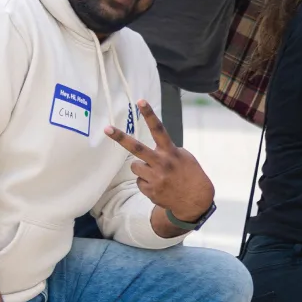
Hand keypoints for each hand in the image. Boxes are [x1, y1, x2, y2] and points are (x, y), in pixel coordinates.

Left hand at [104, 100, 214, 225]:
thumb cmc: (190, 174)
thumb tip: (151, 151)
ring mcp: (154, 178)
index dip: (149, 114)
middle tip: (107, 129)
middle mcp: (161, 163)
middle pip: (137, 148)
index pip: (158, 129)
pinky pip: (140, 181)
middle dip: (120, 138)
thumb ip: (167, 151)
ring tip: (157, 174)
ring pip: (135, 166)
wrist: (195, 200)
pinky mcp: (149, 191)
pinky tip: (160, 186)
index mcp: (171, 152)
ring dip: (143, 168)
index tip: (140, 101)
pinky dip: (147, 183)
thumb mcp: (184, 157)